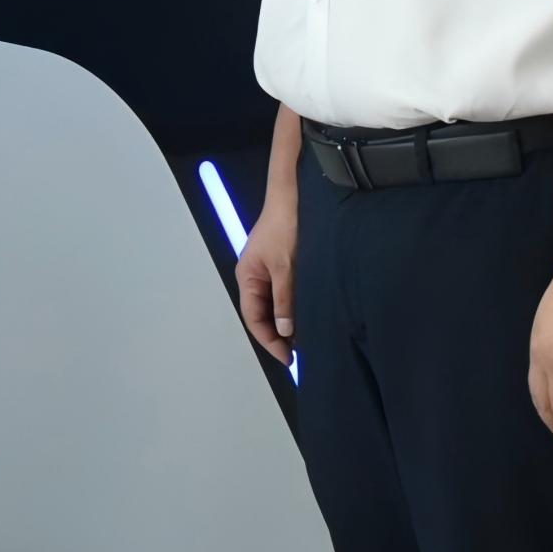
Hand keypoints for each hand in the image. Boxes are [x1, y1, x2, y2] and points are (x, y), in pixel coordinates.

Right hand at [235, 181, 299, 363]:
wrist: (293, 193)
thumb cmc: (285, 225)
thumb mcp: (286, 267)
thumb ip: (284, 300)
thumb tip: (285, 331)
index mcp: (247, 276)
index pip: (253, 318)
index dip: (269, 340)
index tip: (287, 358)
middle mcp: (253, 275)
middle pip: (261, 313)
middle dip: (277, 334)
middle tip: (298, 353)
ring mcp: (267, 269)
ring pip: (273, 304)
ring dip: (286, 321)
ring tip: (304, 337)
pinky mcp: (280, 263)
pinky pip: (283, 292)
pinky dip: (292, 306)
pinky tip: (305, 313)